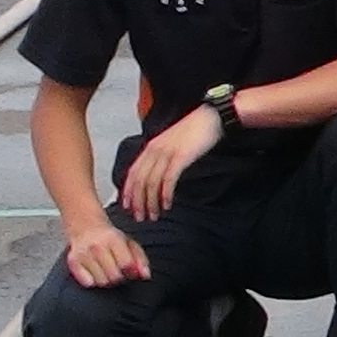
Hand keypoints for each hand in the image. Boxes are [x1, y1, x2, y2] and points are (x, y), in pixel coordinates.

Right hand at [61, 216, 151, 288]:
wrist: (84, 225)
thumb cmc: (108, 236)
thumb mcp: (128, 242)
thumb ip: (140, 259)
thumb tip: (145, 275)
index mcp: (113, 239)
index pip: (126, 265)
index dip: (131, 272)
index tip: (130, 271)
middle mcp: (97, 246)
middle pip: (114, 276)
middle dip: (119, 277)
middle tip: (117, 269)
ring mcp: (83, 254)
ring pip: (101, 282)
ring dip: (106, 279)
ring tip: (106, 269)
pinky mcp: (73, 262)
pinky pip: (88, 283)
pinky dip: (93, 281)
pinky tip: (95, 271)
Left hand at [117, 101, 221, 218]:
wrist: (209, 118)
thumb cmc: (193, 132)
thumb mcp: (171, 144)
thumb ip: (161, 157)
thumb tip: (155, 176)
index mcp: (150, 147)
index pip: (133, 172)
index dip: (128, 191)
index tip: (126, 207)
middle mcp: (154, 150)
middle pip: (139, 180)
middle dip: (137, 201)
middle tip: (139, 218)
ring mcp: (167, 153)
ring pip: (152, 182)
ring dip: (151, 202)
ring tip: (153, 216)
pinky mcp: (180, 157)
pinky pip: (168, 179)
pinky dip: (165, 194)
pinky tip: (167, 205)